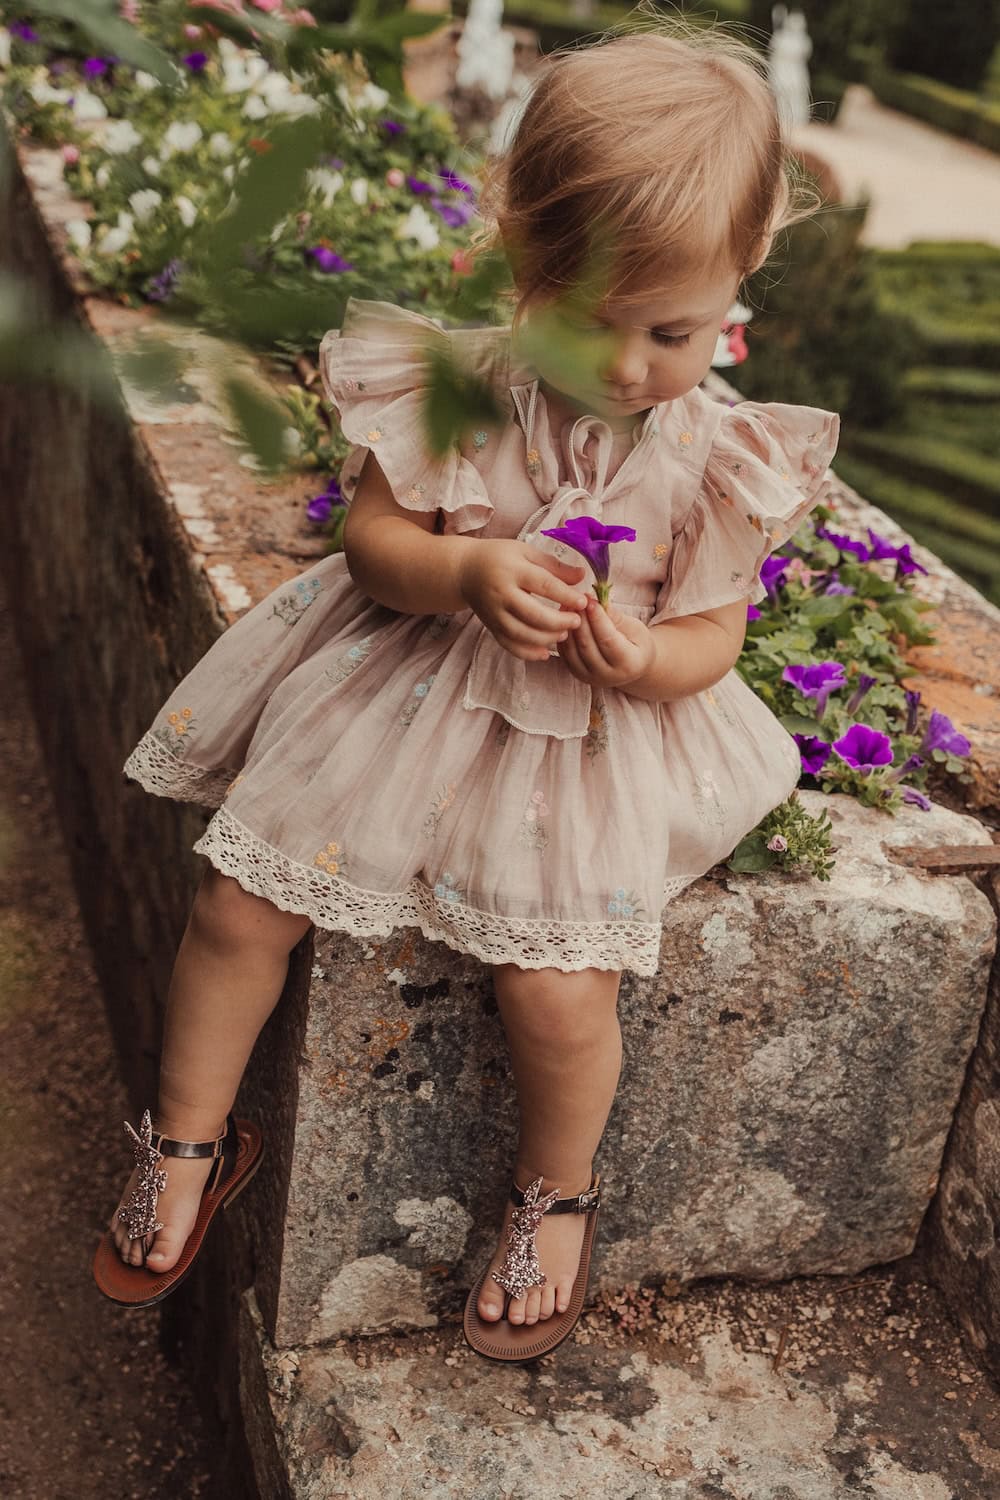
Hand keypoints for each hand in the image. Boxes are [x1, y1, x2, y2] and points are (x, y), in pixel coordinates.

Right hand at [458, 540, 589, 660]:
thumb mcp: (526, 552)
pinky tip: (545, 653)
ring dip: (546, 638)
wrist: (465, 571)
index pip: (544, 585)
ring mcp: (494, 613)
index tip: (583, 602)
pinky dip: (527, 653)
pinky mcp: (490, 626)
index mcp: (513, 570)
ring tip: (563, 634)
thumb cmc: (500, 557)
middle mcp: (501, 593)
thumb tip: (582, 576)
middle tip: (576, 621)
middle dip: (559, 622)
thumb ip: (554, 566)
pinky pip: (509, 645)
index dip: (566, 595)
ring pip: (522, 634)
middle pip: (533, 614)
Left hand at [557, 599, 654, 686]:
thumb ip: (614, 616)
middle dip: (580, 619)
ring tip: (569, 605)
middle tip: (576, 599)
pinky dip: (563, 634)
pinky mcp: (576, 673)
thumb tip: (594, 600)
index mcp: (628, 664)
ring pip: (572, 650)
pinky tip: (565, 618)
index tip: (590, 600)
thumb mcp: (634, 627)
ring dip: (569, 625)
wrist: (632, 666)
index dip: (597, 619)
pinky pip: (565, 653)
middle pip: (587, 645)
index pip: (608, 640)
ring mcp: (589, 677)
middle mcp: (607, 676)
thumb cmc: (636, 642)